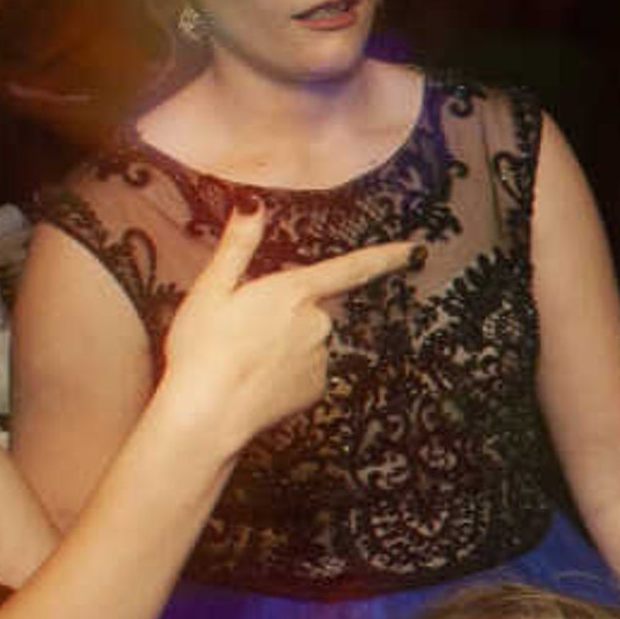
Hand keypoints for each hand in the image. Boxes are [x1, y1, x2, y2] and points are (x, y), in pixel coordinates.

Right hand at [158, 203, 419, 449]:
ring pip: (309, 342)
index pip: (354, 268)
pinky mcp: (317, 390)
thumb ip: (238, 245)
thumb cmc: (202, 348)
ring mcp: (322, 359)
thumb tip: (253, 203)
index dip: (388, 257)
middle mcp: (319, 323)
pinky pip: (307, 372)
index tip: (417, 251)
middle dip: (287, 315)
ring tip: (243, 360)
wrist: (206, 414)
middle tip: (244, 333)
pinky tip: (257, 381)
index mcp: (295, 291)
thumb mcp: (211, 289)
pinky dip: (286, 373)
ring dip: (285, 345)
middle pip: (314, 308)